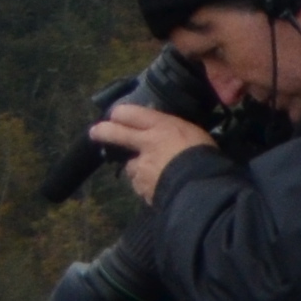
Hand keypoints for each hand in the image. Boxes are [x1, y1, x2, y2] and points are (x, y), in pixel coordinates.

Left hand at [97, 103, 215, 196]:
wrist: (200, 185)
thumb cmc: (204, 154)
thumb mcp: (193, 133)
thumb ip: (174, 132)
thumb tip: (166, 133)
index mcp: (161, 126)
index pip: (132, 113)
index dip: (121, 113)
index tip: (115, 114)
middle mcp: (145, 144)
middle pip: (117, 134)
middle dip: (104, 131)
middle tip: (95, 132)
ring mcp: (141, 167)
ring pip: (132, 165)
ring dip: (138, 167)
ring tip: (154, 172)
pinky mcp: (141, 186)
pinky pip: (141, 184)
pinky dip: (146, 184)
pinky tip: (159, 186)